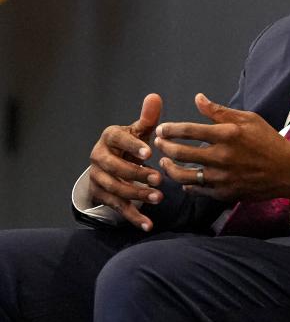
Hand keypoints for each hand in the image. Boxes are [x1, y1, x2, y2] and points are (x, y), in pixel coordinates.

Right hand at [88, 93, 164, 230]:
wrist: (112, 162)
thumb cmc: (131, 143)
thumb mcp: (139, 131)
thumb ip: (148, 118)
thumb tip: (155, 97)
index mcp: (109, 138)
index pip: (118, 140)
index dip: (133, 146)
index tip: (151, 153)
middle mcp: (98, 157)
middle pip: (114, 168)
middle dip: (136, 175)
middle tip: (159, 179)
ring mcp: (98, 178)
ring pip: (115, 189)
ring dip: (137, 195)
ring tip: (159, 197)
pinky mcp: (102, 195)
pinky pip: (117, 207)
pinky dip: (133, 217)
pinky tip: (148, 224)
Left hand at [153, 93, 289, 201]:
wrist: (287, 170)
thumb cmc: (269, 141)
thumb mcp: (249, 119)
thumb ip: (220, 111)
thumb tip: (198, 99)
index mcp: (227, 134)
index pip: (188, 130)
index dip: (169, 129)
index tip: (161, 129)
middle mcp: (222, 156)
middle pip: (180, 153)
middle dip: (163, 147)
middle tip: (158, 144)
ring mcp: (222, 177)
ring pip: (183, 175)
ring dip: (169, 168)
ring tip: (165, 162)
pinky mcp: (224, 193)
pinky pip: (196, 190)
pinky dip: (186, 185)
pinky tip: (184, 180)